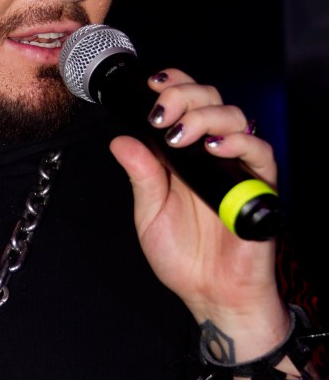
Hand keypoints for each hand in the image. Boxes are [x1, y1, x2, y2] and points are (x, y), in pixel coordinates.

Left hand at [108, 69, 288, 353]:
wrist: (211, 294)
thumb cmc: (185, 257)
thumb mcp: (150, 213)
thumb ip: (141, 175)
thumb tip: (120, 141)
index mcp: (183, 154)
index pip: (184, 102)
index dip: (172, 84)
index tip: (151, 86)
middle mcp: (211, 153)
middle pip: (209, 98)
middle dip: (183, 94)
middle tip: (162, 113)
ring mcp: (236, 166)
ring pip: (234, 115)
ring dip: (204, 116)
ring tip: (181, 136)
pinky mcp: (259, 185)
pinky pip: (259, 150)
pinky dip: (237, 142)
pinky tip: (214, 148)